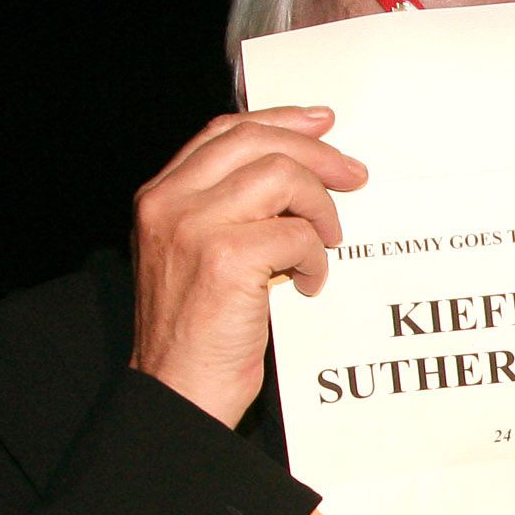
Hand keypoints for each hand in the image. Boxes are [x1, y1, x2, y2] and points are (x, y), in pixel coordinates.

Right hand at [130, 107, 367, 427]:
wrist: (176, 393)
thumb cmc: (196, 334)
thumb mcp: (197, 257)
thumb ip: (227, 211)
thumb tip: (294, 173)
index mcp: (160, 197)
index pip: (224, 133)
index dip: (279, 121)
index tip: (322, 124)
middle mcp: (169, 203)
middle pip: (257, 143)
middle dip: (317, 155)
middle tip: (354, 177)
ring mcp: (195, 227)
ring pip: (283, 177)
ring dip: (320, 209)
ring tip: (326, 242)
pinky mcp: (226, 259)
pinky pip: (298, 235)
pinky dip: (316, 259)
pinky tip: (309, 284)